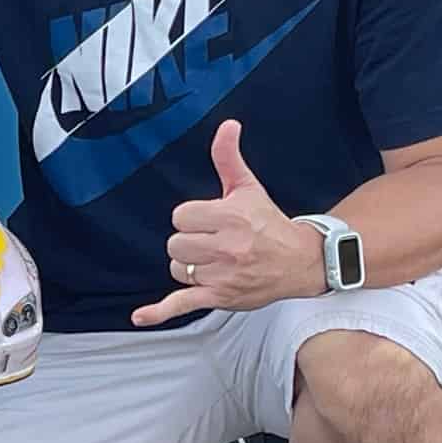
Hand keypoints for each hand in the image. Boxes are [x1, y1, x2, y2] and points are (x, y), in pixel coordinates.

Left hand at [130, 120, 324, 325]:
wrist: (300, 261)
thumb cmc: (269, 224)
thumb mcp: (248, 187)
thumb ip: (229, 157)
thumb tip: (227, 125)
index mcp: (230, 216)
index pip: (181, 216)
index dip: (191, 218)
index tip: (210, 221)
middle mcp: (226, 246)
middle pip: (176, 243)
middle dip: (190, 241)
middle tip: (213, 241)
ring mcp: (221, 274)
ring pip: (178, 268)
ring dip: (190, 265)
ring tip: (214, 261)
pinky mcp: (219, 296)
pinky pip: (182, 303)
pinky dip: (159, 312)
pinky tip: (141, 316)